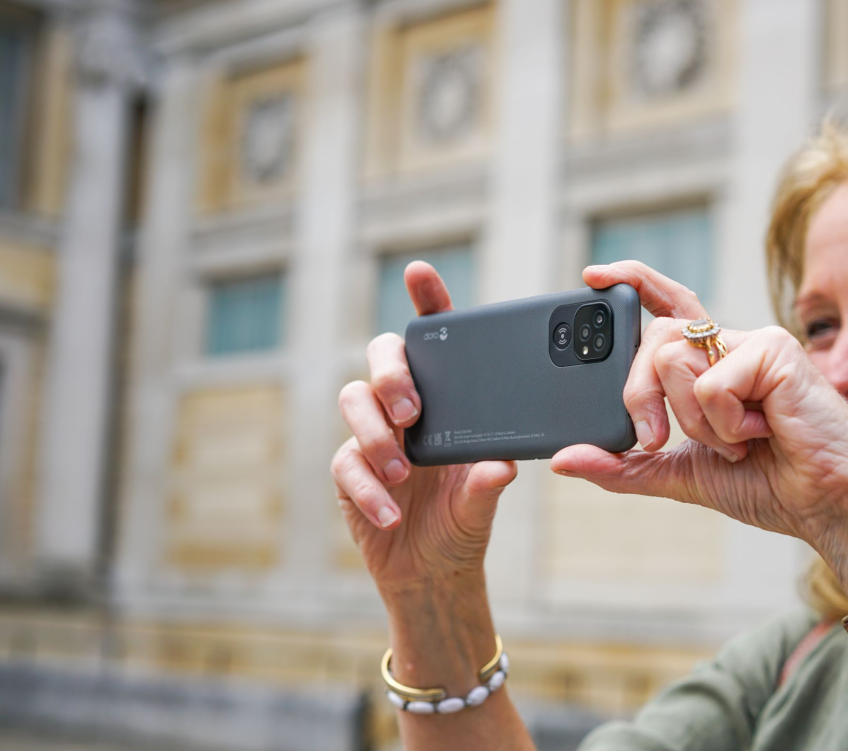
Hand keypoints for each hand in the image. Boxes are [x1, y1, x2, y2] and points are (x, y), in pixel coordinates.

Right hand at [332, 262, 516, 595]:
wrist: (430, 573)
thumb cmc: (461, 522)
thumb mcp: (482, 504)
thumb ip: (488, 484)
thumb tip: (501, 466)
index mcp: (446, 398)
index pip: (434, 340)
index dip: (425, 301)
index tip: (420, 274)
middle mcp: (405, 406)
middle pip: (382, 357)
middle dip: (392, 373)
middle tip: (411, 410)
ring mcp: (372, 434)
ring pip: (353, 400)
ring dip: (375, 434)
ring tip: (402, 472)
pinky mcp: (348, 469)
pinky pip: (346, 463)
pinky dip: (368, 489)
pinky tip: (391, 514)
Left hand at [552, 262, 847, 599]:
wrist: (828, 505)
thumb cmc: (769, 484)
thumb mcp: (678, 474)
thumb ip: (623, 465)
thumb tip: (565, 459)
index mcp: (710, 363)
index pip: (667, 306)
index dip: (631, 282)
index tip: (591, 276)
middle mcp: (730, 344)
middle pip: (653, 339)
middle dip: (638, 396)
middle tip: (652, 439)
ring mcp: (754, 342)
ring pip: (673, 358)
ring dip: (690, 419)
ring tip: (736, 440)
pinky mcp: (775, 350)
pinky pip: (710, 382)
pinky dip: (723, 422)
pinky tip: (762, 433)